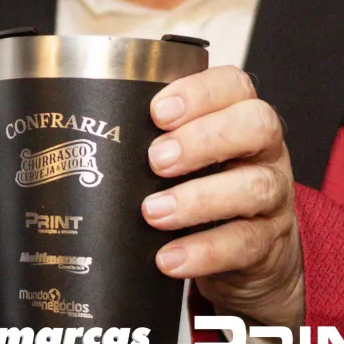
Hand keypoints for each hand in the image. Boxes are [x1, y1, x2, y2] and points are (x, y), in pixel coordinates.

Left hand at [140, 67, 303, 329]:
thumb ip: (149, 143)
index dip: (199, 92)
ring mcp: (273, 196)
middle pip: (256, 126)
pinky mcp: (268, 243)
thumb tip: (70, 146)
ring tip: (152, 212)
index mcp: (240, 117)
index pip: (234, 85)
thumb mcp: (187, 159)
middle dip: (202, 139)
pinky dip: (204, 252)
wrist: (254, 257)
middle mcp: (263, 151)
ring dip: (198, 199)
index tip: (156, 111)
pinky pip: (245, 243)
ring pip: (254, 187)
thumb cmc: (205, 190)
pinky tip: (170, 258)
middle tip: (155, 159)